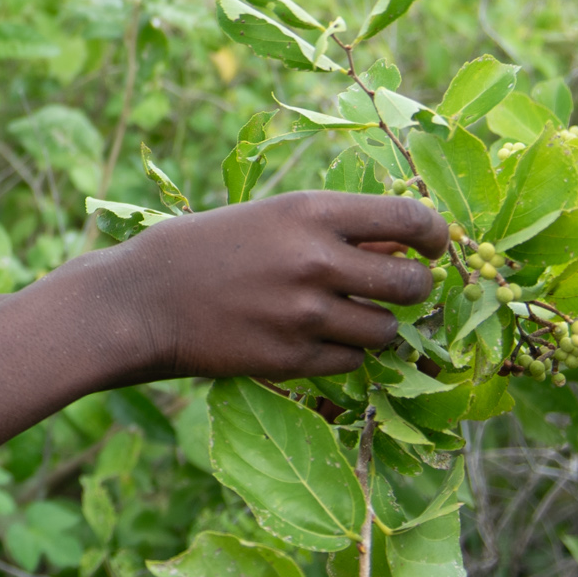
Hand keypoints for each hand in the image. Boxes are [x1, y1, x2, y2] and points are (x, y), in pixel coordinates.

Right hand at [85, 191, 446, 383]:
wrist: (141, 299)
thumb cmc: (205, 248)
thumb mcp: (270, 218)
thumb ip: (335, 231)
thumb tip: (403, 249)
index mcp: (311, 212)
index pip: (411, 221)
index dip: (436, 236)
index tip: (434, 246)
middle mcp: (316, 261)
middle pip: (412, 284)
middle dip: (416, 288)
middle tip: (397, 288)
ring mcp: (305, 315)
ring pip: (387, 331)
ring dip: (379, 326)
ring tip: (349, 317)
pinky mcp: (291, 360)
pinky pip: (352, 364)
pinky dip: (345, 355)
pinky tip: (316, 340)